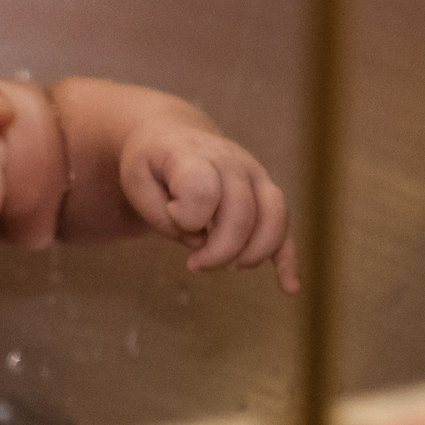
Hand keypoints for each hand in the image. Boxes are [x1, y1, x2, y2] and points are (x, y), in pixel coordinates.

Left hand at [121, 122, 299, 291]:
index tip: (172, 215)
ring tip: (229, 267)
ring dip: (253, 253)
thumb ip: (160, 215)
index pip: (202, 190)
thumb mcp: (136, 183)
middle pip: (241, 213)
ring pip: (272, 218)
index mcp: (193, 155)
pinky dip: (288, 258)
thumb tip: (201, 240)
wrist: (172, 137)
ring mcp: (255, 175)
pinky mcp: (266, 193)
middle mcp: (231, 161)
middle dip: (219, 252)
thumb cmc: (152, 165)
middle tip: (195, 265)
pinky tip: (289, 286)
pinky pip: (285, 227)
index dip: (186, 216)